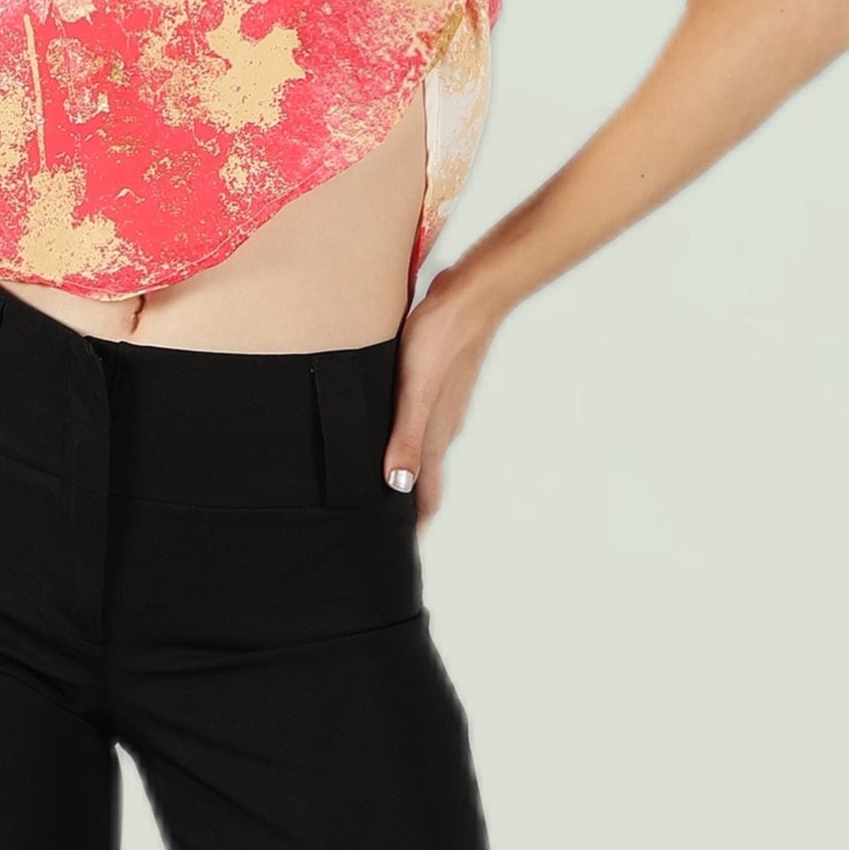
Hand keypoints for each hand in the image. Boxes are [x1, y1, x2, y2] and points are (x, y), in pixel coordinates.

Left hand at [381, 269, 498, 531]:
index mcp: (435, 435)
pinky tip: (388, 435)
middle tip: (378, 532)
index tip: (391, 554)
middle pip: (423, 480)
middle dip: (406, 509)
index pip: (424, 495)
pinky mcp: (435, 383)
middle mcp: (440, 427)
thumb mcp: (415, 391)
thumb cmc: (440, 340)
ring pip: (421, 452)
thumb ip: (406, 438)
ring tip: (380, 493)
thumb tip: (397, 487)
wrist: (469, 296)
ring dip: (404, 476)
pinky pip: (417, 426)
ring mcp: (441, 405)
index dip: (410, 526)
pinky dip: (403, 444)